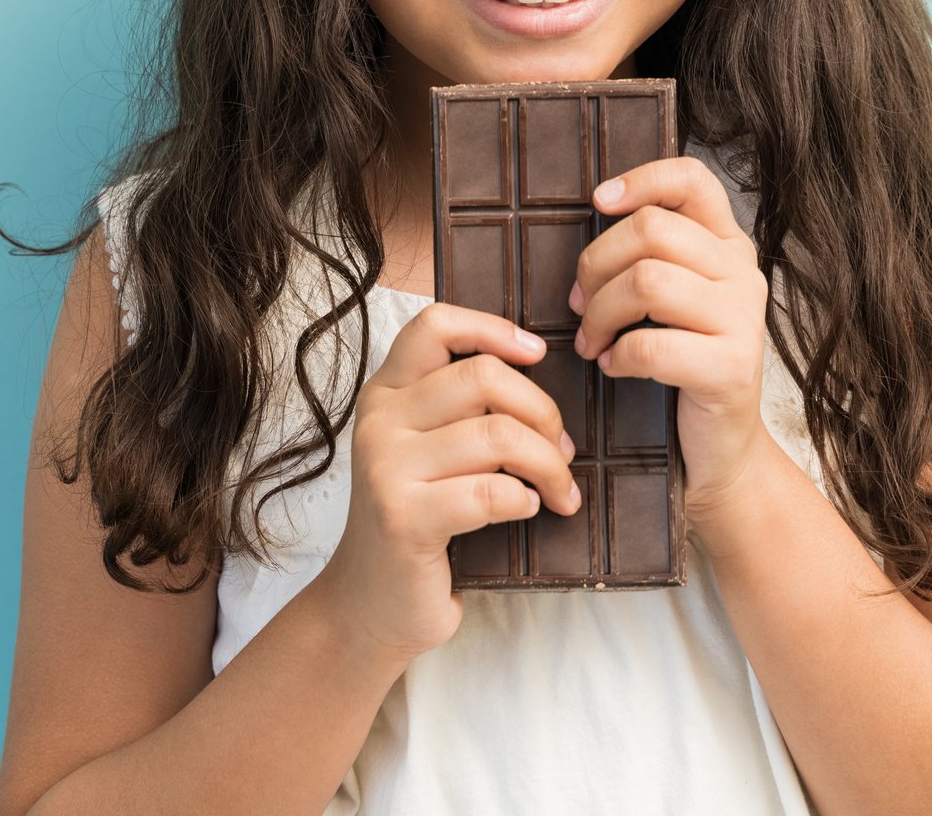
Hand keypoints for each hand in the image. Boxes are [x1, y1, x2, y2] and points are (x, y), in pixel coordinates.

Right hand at [310, 302, 581, 664]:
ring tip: (559, 492)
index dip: (494, 329)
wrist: (369, 606)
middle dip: (542, 412)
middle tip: (562, 452)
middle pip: (483, 377)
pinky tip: (528, 511)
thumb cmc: (418, 522)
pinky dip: (525, 500)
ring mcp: (385, 467)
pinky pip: (490, 493)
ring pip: (497, 435)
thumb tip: (538, 378)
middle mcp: (379, 420)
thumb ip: (461, 409)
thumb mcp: (427, 450)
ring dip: (548, 466)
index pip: (435, 325)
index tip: (537, 354)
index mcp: (386, 393)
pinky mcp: (403, 516)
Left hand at [568, 156, 773, 516]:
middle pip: (651, 231)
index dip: (641, 179)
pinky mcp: (734, 368)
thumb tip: (592, 214)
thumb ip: (647, 255)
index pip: (692, 180)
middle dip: (595, 266)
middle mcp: (743, 273)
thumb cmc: (677, 368)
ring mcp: (745, 321)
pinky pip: (653, 344)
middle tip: (577, 306)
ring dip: (600, 314)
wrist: (717, 452)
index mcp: (726, 246)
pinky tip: (615, 368)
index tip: (598, 200)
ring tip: (591, 342)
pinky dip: (619, 356)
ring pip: (648, 282)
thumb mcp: (665, 301)